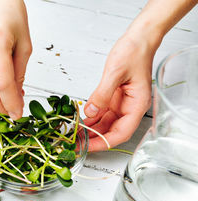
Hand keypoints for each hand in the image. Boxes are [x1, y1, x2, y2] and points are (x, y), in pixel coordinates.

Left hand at [83, 34, 156, 150]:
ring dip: (90, 131)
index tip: (87, 148)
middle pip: (111, 132)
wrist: (139, 39)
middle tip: (75, 145)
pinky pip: (101, 114)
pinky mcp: (114, 98)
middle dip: (93, 140)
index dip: (103, 142)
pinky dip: (90, 120)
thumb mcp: (115, 72)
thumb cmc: (134, 52)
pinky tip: (79, 123)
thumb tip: (91, 111)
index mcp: (137, 105)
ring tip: (74, 136)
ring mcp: (121, 104)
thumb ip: (102, 94)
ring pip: (105, 124)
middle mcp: (130, 108)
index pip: (120, 133)